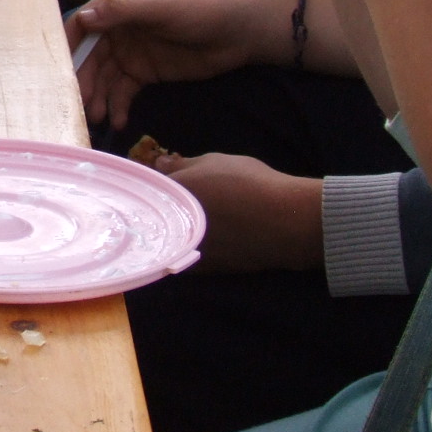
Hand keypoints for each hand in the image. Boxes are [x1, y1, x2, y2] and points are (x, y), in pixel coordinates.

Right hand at [65, 0, 281, 129]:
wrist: (239, 32)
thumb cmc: (201, 9)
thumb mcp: (161, 6)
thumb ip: (123, 12)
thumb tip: (83, 17)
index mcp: (119, 2)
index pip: (83, 22)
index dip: (68, 45)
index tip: (58, 69)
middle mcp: (119, 27)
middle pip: (90, 56)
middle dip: (84, 80)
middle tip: (79, 104)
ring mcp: (130, 51)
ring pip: (104, 77)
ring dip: (99, 97)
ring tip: (97, 117)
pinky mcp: (144, 73)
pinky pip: (124, 91)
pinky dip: (119, 106)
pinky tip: (119, 120)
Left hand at [146, 150, 322, 272]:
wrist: (283, 222)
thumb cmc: (248, 183)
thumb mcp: (214, 162)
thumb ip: (181, 164)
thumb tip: (159, 164)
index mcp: (168, 195)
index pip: (149, 188)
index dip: (158, 184)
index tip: (169, 181)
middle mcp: (170, 224)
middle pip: (157, 215)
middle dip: (165, 207)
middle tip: (186, 200)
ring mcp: (184, 249)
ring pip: (171, 237)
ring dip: (178, 228)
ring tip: (202, 219)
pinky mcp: (202, 269)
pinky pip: (188, 254)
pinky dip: (193, 245)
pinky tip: (212, 237)